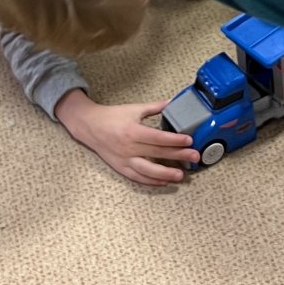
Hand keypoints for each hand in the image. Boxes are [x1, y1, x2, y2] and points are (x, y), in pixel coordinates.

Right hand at [57, 91, 200, 185]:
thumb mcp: (133, 109)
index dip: (175, 140)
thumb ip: (154, 107)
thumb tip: (172, 103)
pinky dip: (151, 180)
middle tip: (195, 157)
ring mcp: (124, 159)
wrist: (89, 126)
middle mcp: (129, 147)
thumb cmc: (111, 116)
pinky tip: (163, 181)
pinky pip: (137, 177)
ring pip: (147, 170)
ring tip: (181, 176)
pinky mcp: (120, 167)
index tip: (189, 140)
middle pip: (157, 153)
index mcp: (133, 131)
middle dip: (178, 156)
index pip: (158, 138)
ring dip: (165, 174)